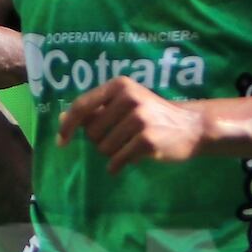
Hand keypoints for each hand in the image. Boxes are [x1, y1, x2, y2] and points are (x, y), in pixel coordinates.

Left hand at [57, 78, 208, 172]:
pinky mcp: (148, 141)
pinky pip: (117, 161)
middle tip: (121, 138)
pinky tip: (131, 159)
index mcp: (120, 86)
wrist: (190, 127)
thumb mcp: (124, 104)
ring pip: (104, 148)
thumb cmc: (152, 115)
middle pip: (92, 132)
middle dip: (101, 141)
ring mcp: (140, 119)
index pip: (82, 105)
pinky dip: (118, 165)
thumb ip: (95, 110)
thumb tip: (61, 119)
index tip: (61, 141)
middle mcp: (129, 98)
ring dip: (113, 153)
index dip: (68, 125)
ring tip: (130, 145)